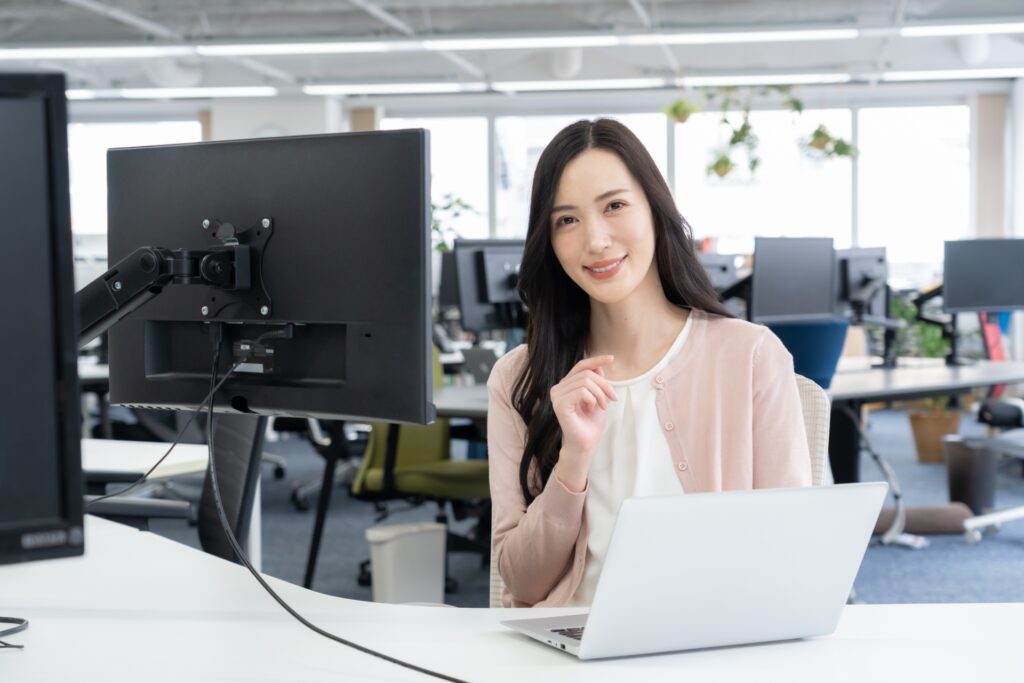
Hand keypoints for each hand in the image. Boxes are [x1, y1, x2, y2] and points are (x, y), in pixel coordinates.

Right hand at [549, 355, 617, 490]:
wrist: (586, 444)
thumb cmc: (591, 423)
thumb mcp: (598, 397)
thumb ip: (596, 381)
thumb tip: (599, 366)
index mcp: (566, 385)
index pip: (580, 366)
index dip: (596, 360)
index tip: (611, 358)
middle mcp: (558, 388)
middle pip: (586, 373)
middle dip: (604, 384)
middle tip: (613, 398)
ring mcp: (557, 396)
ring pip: (585, 381)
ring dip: (600, 393)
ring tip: (602, 406)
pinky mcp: (560, 404)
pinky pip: (581, 391)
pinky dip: (592, 398)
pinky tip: (593, 408)